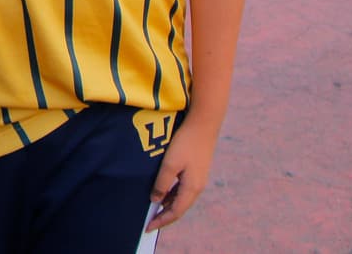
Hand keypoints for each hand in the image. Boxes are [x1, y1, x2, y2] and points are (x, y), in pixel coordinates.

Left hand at [147, 115, 217, 230]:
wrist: (204, 124)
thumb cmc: (185, 142)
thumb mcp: (170, 164)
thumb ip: (162, 184)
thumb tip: (156, 200)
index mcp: (192, 188)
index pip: (175, 212)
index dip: (161, 221)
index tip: (148, 227)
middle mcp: (198, 187)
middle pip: (180, 208)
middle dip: (165, 216)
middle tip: (150, 221)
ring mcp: (199, 179)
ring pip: (182, 199)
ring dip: (169, 206)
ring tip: (154, 210)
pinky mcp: (197, 171)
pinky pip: (184, 190)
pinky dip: (173, 196)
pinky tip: (165, 193)